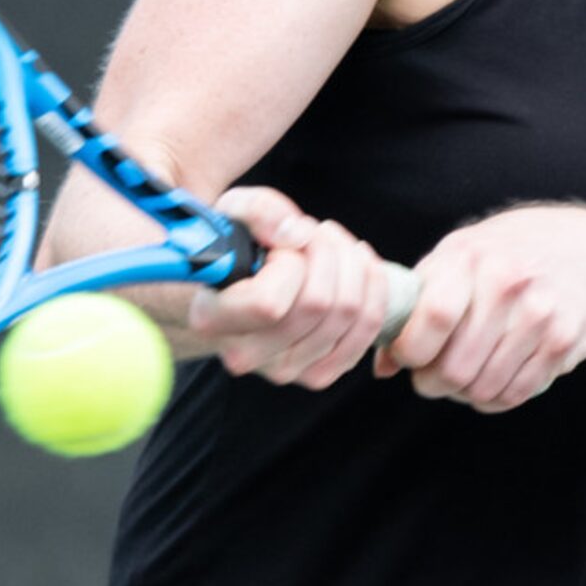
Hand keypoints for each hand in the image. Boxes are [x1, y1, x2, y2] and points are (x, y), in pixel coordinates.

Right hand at [186, 186, 399, 388]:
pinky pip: (367, 329)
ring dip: (351, 263)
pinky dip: (373, 288)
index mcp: (212, 319)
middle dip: (327, 251)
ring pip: (348, 313)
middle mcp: (245, 355)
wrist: (234, 289)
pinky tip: (358, 263)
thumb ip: (259, 210)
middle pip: (318, 305)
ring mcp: (283, 371)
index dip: (289, 263)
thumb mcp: (233, 211)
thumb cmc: (232, 248)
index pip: (268, 304)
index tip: (282, 242)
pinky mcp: (316, 374)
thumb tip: (297, 236)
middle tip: (314, 231)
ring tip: (332, 242)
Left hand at [375, 205, 585, 411]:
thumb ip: (412, 306)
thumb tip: (383, 367)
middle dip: (434, 383)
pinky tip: (494, 378)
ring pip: (484, 388)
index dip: (411, 351)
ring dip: (465, 394)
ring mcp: (539, 313)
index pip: (433, 318)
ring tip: (465, 377)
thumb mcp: (453, 261)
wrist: (580, 251)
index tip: (408, 358)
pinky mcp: (563, 341)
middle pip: (455, 367)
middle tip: (434, 378)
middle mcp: (506, 283)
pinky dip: (496, 399)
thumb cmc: (498, 258)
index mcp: (467, 257)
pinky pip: (516, 393)